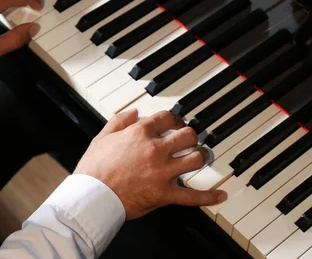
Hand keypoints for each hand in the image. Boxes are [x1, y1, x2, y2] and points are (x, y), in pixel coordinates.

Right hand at [74, 109, 226, 219]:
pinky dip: (209, 197)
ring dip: (200, 157)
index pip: (167, 118)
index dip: (175, 119)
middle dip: (191, 136)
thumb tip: (135, 112)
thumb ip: (120, 120)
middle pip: (187, 135)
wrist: (91, 198)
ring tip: (199, 156)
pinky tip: (220, 196)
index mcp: (140, 134)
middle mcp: (155, 150)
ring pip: (195, 159)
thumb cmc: (93, 170)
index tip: (176, 123)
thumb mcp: (102, 137)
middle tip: (189, 139)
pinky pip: (192, 197)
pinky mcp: (164, 194)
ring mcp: (162, 172)